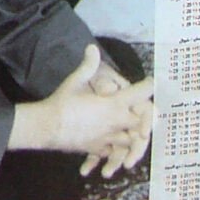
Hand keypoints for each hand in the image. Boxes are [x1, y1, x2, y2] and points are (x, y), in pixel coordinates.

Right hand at [10, 44, 154, 174]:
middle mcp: (116, 123)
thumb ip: (88, 65)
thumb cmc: (62, 103)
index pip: (140, 94)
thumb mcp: (75, 81)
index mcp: (114, 105)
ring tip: (133, 131)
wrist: (48, 127)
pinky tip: (113, 145)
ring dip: (133, 135)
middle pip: (142, 122)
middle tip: (144, 110)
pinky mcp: (99, 149)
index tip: (151, 82)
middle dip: (145, 117)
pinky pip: (114, 152)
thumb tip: (92, 47)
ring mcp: (109, 139)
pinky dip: (117, 150)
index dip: (148, 85)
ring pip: (131, 141)